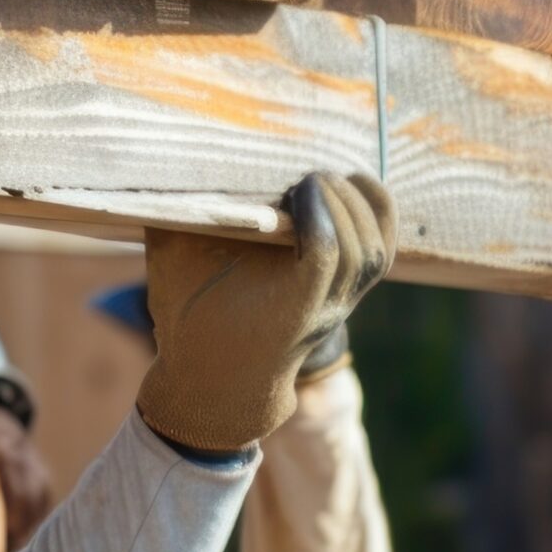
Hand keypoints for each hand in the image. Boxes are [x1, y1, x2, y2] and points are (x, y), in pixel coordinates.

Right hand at [136, 171, 393, 452]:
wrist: (220, 382)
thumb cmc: (190, 323)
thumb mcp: (171, 272)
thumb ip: (177, 220)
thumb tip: (176, 168)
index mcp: (281, 312)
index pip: (326, 256)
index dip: (320, 213)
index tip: (301, 183)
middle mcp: (322, 313)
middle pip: (358, 251)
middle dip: (341, 204)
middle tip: (313, 175)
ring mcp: (339, 308)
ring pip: (376, 254)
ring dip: (362, 207)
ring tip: (334, 177)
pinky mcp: (347, 298)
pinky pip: (380, 256)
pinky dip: (377, 218)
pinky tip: (359, 187)